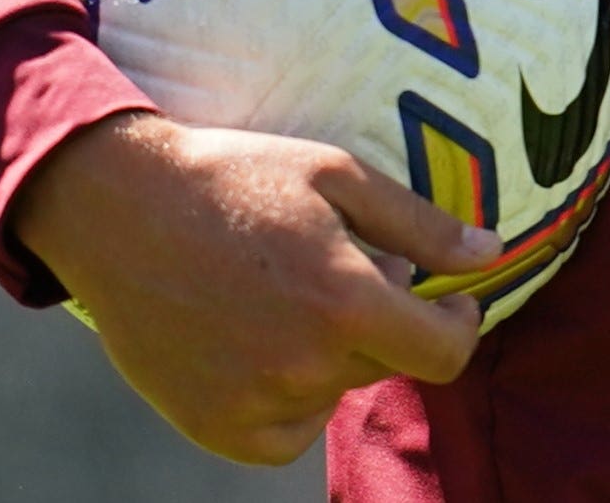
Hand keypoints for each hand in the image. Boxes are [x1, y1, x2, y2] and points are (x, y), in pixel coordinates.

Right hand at [10, 110, 500, 462]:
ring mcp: (254, 402)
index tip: (450, 304)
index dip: (458, 327)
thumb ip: (420, 226)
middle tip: (330, 267)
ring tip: (280, 294)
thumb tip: (491, 255)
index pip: (443, 353)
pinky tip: (258, 340)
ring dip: (328, 355)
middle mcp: (303, 363)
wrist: (117, 207)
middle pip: (383, 364)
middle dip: (378, 320)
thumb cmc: (234, 177)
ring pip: (332, 392)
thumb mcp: (336, 175)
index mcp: (345, 301)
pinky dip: (288, 399)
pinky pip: (286, 433)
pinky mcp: (214, 426)